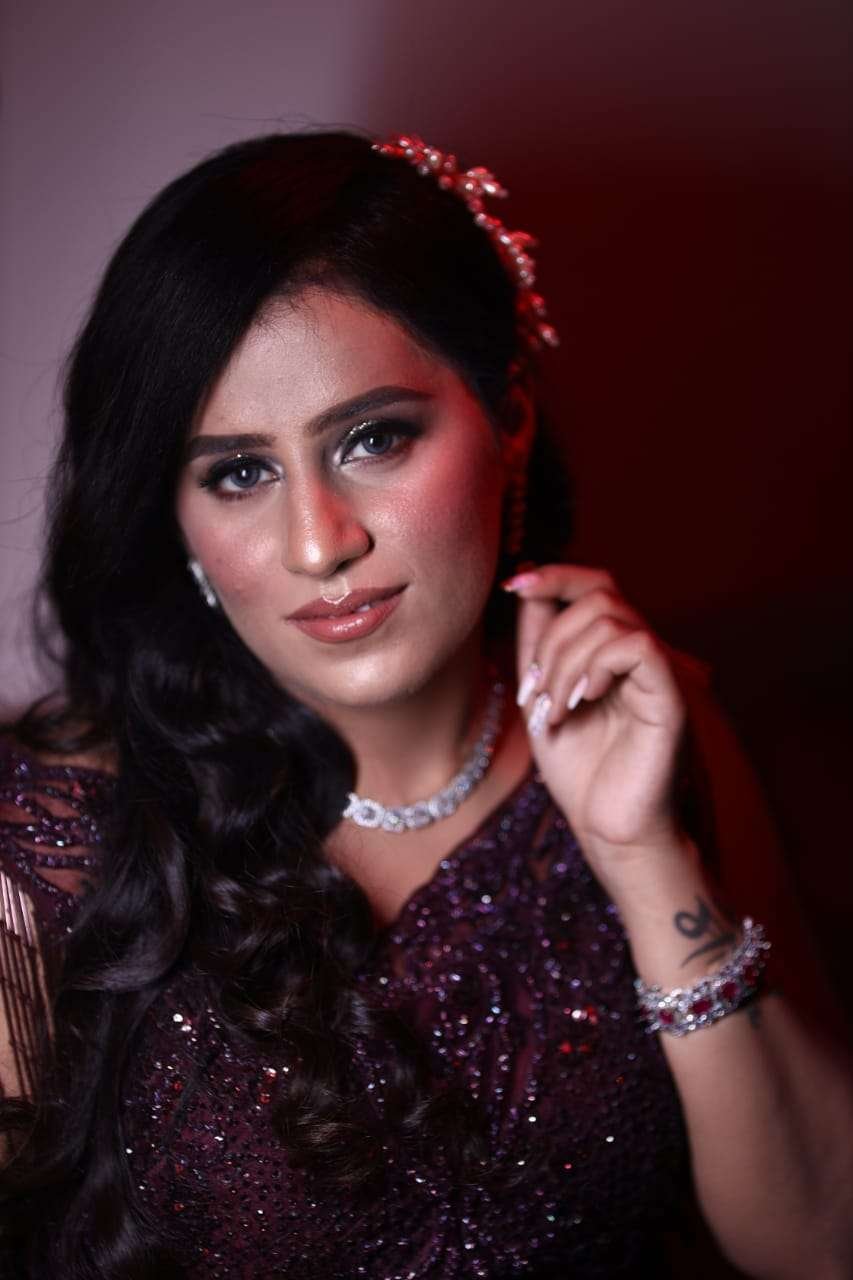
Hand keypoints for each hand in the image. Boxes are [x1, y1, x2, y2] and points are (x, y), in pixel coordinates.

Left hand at [505, 564, 688, 874]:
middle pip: (599, 593)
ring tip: (554, 710)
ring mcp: (658, 674)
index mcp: (613, 652)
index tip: (513, 585)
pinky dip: (596, 665)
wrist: (608, 830)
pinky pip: (637, 645)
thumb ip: (539, 642)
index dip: (555, 575)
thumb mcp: (543, 696)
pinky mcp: (670, 698)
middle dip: (550, 636)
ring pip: (611, 616)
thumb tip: (528, 585)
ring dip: (564, 661)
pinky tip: (582, 701)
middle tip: (536, 692)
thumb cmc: (582, 773)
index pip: (594, 586)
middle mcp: (641, 655)